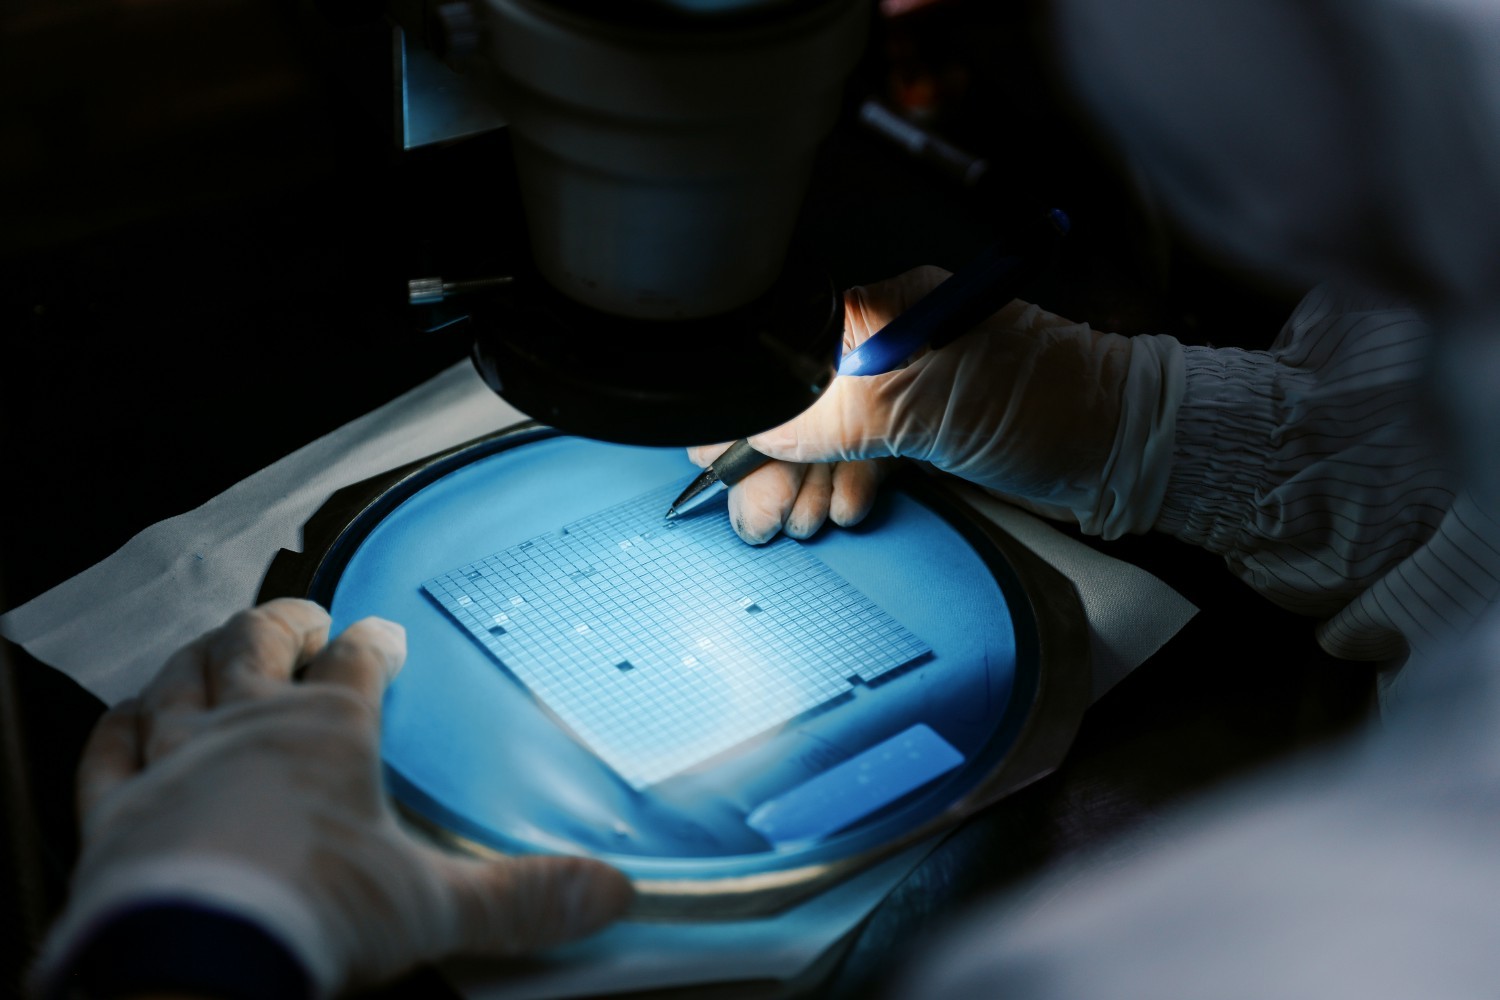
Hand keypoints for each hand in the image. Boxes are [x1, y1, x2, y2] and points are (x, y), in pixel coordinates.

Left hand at [38, 599, 632, 995]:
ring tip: (219, 645)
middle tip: (302, 619)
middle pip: (258, 643)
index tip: (385, 638)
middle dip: (283, 623)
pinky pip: (108, 749)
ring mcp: (173, 760)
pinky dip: (120, 726)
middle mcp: (246, 727)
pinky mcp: (114, 810)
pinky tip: (128, 718)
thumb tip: (604, 894)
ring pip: (182, 679)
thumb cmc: (312, 915)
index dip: (374, 643)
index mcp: (327, 733)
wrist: (197, 963)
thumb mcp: (435, 909)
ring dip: (203, 656)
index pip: (357, 663)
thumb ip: (523, 898)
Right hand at [737, 266, 1177, 539]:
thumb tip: (766, 430)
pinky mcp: (927, 425)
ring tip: (798, 519)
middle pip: (798, 399)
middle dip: (773, 462)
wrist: (1121, 447)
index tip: (720, 454)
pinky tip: (843, 506)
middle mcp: (890, 343)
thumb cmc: (1051, 405)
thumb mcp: (932, 407)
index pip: (786, 353)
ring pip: (827, 434)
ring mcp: (908, 386)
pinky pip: (862, 454)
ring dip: (807, 482)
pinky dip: (846, 482)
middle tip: (761, 511)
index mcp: (886, 312)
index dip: (749, 408)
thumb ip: (841, 416)